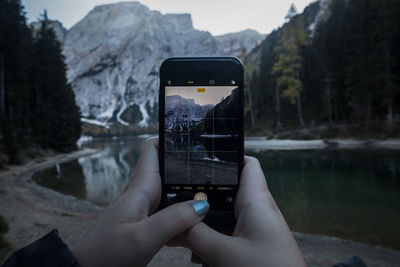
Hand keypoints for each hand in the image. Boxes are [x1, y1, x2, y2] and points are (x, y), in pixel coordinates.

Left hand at [70, 138, 208, 266]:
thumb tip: (201, 205)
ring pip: (174, 193)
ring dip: (191, 195)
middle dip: (190, 169)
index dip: (171, 139)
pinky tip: (198, 225)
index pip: (153, 150)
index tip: (194, 137)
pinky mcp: (149, 223)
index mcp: (140, 189)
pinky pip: (172, 213)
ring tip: (216, 195)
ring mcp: (147, 209)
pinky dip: (185, 216)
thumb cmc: (106, 254)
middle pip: (170, 170)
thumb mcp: (142, 238)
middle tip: (217, 171)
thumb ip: (172, 220)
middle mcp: (144, 194)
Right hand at [183, 156, 305, 266]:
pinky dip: (213, 241)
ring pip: (225, 216)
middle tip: (178, 204)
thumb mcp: (224, 254)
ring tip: (183, 237)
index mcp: (257, 201)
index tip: (198, 160)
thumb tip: (174, 222)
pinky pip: (229, 234)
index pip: (246, 163)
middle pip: (228, 191)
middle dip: (203, 200)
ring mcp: (256, 228)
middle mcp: (258, 210)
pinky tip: (199, 256)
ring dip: (205, 226)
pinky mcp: (254, 245)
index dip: (226, 157)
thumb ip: (196, 235)